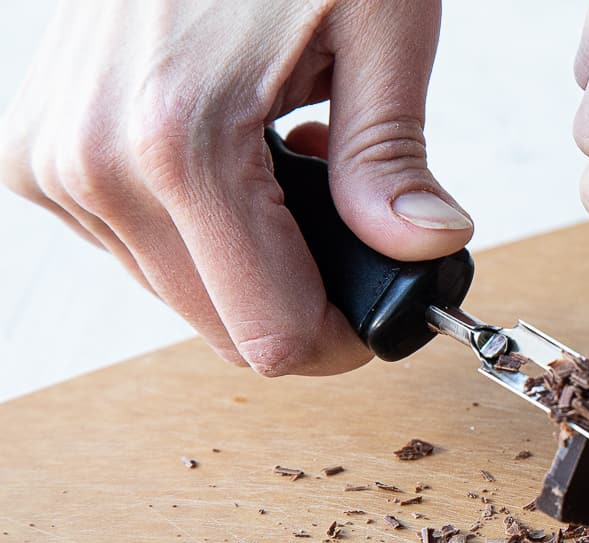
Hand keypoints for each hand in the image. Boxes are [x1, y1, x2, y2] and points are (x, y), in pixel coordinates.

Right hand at [0, 0, 470, 375]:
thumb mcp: (379, 27)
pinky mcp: (40, 154)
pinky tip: (236, 158)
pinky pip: (140, 248)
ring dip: (250, 262)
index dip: (341, 341)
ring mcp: (54, 162)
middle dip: (301, 302)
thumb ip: (391, 158)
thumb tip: (425, 249)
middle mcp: (94, 165)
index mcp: (179, 144)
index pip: (270, 336)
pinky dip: (200, 230)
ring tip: (292, 168)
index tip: (382, 305)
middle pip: (223, 330)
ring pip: (182, 296)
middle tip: (352, 231)